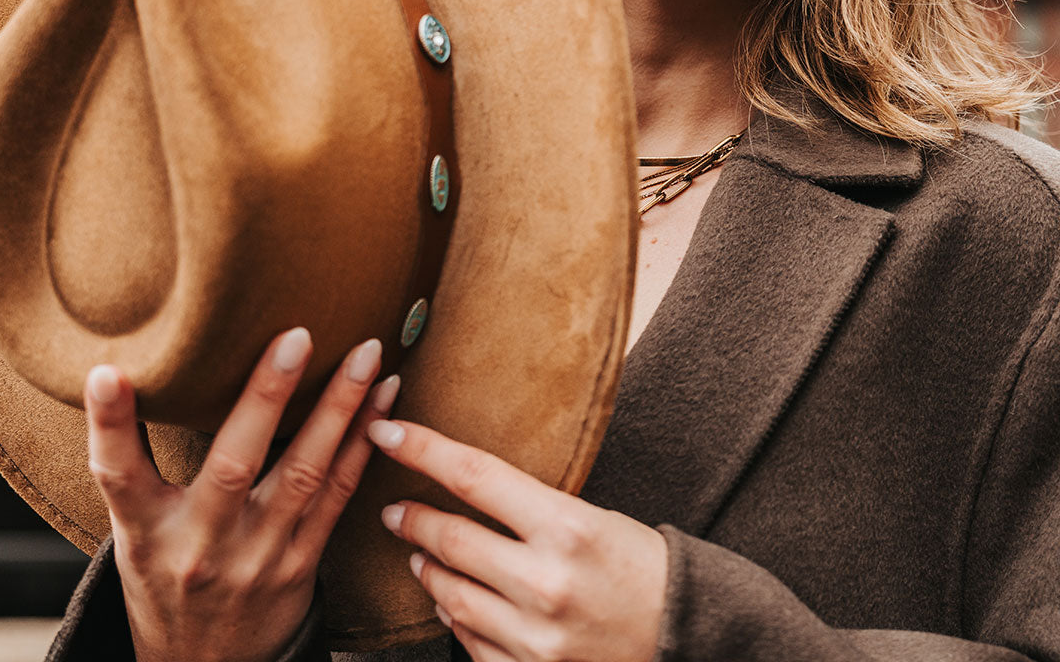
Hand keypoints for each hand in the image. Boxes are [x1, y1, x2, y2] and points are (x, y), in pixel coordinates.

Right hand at [85, 329, 399, 661]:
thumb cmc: (167, 580)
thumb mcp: (136, 533)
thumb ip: (140, 468)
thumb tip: (131, 371)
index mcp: (146, 532)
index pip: (117, 474)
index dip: (110, 424)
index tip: (106, 372)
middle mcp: (200, 544)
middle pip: (233, 463)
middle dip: (267, 396)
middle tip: (298, 335)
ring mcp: (257, 557)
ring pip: (305, 472)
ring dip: (341, 408)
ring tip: (367, 354)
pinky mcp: (301, 564)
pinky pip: (339, 494)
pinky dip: (362, 443)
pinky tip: (384, 400)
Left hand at [368, 419, 666, 661]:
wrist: (686, 634)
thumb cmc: (638, 564)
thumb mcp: (589, 517)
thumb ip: (526, 507)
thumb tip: (462, 490)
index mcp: (567, 525)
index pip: (474, 475)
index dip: (422, 450)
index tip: (387, 432)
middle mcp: (547, 582)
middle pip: (452, 539)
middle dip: (412, 519)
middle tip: (392, 508)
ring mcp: (537, 637)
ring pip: (451, 595)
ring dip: (427, 569)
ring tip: (418, 553)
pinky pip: (470, 643)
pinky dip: (455, 618)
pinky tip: (452, 602)